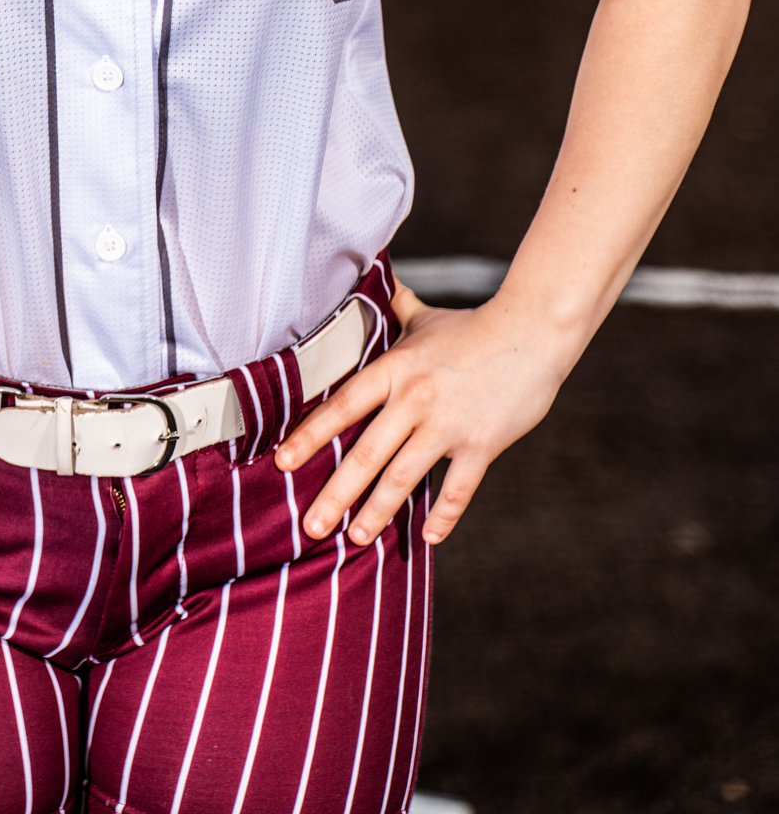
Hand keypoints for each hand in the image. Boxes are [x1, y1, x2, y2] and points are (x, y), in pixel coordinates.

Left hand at [274, 284, 565, 547]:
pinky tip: (428, 538)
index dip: (310, 435)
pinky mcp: (482, 444)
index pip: (343, 405)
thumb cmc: (472, 327)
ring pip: (404, 477)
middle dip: (336, 493)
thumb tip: (373, 278)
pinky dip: (443, 516)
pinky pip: (457, 489)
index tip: (283, 462)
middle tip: (311, 525)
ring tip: (355, 538)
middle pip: (366, 453)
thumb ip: (394, 308)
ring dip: (377, 512)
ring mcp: (449, 424)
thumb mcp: (424, 318)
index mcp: (396, 368)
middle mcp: (415, 398)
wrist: (532, 332)